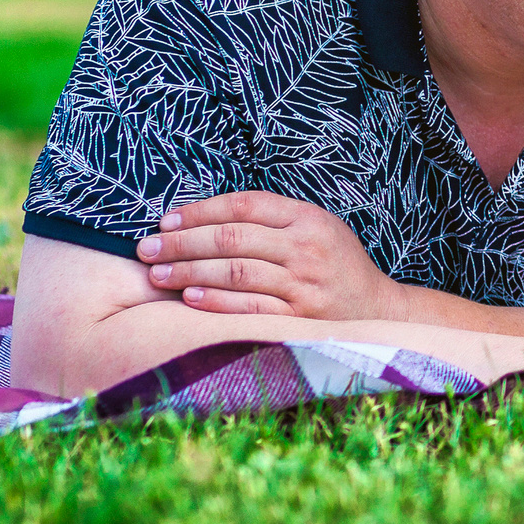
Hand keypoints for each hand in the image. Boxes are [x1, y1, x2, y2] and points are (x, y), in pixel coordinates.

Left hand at [134, 192, 407, 320]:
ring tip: (156, 275)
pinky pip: (248, 307)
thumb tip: (204, 219)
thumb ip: (274, 221)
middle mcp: (307, 248)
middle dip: (182, 243)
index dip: (200, 211)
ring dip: (189, 272)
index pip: (245, 206)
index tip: (166, 221)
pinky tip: (188, 299)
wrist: (378, 310)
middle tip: (146, 249)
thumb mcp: (317, 229)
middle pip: (232, 239)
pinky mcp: (300, 317)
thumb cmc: (336, 265)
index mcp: (309, 219)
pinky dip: (215, 302)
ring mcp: (304, 284)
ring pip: (235, 272)